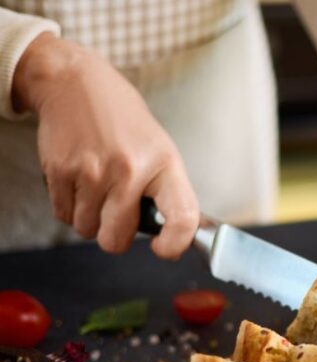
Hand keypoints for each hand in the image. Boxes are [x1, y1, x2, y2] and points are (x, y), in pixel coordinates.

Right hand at [12, 33, 198, 258]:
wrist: (76, 85)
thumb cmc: (123, 122)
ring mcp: (91, 172)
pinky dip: (70, 207)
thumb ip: (166, 192)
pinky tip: (79, 182)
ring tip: (97, 188)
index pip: (182, 217)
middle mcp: (129, 170)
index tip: (165, 249)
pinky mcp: (60, 171)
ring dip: (90, 219)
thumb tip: (172, 235)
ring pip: (87, 230)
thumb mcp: (160, 150)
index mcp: (164, 165)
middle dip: (116, 235)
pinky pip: (63, 215)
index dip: (175, 243)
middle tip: (118, 214)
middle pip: (116, 238)